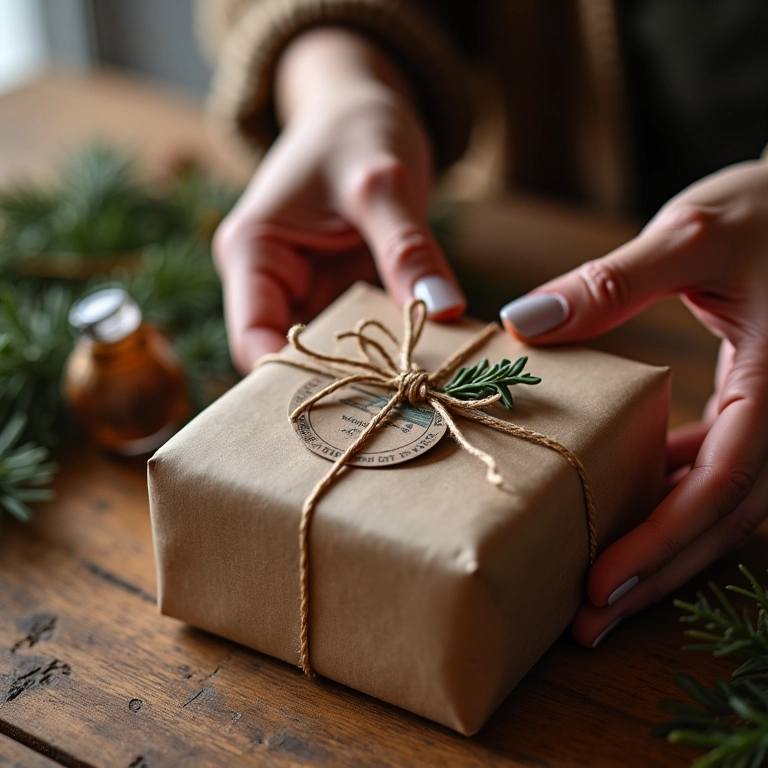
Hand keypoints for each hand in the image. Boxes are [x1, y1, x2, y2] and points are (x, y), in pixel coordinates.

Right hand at [214, 28, 463, 373]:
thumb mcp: (383, 181)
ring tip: (405, 401)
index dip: (291, 378)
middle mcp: (267, 280)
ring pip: (321, 354)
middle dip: (332, 386)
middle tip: (389, 411)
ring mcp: (301, 290)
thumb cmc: (356, 128)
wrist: (361, 107)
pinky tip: (412, 370)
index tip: (352, 400)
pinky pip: (351, 338)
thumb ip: (406, 246)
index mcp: (251, 252)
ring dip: (360, 376)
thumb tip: (442, 309)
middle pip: (285, 357)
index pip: (252, 339)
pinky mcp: (333, 293)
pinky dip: (379, 354)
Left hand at [499, 160, 767, 646]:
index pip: (721, 486)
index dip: (662, 542)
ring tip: (601, 592)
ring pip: (722, 507)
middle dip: (656, 573)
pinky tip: (628, 508)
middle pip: (721, 519)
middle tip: (589, 621)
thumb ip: (610, 282)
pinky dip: (673, 498)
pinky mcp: (755, 408)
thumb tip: (524, 321)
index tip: (602, 583)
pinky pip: (717, 471)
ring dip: (663, 550)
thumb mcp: (690, 237)